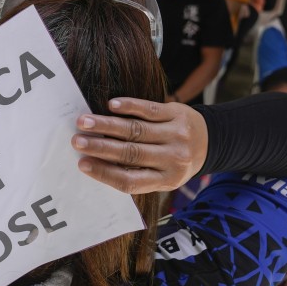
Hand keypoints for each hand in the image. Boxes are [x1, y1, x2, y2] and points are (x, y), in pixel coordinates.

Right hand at [71, 97, 208, 194]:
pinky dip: (130, 106)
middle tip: (77, 141)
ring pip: (136, 130)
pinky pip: (149, 109)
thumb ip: (135, 173)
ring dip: (107, 125)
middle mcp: (173, 159)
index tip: (82, 164)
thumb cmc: (174, 161)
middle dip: (100, 147)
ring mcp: (176, 135)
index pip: (130, 180)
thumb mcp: (162, 176)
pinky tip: (112, 105)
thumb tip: (94, 164)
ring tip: (84, 121)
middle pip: (130, 153)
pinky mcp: (176, 113)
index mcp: (166, 180)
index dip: (104, 173)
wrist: (209, 141)